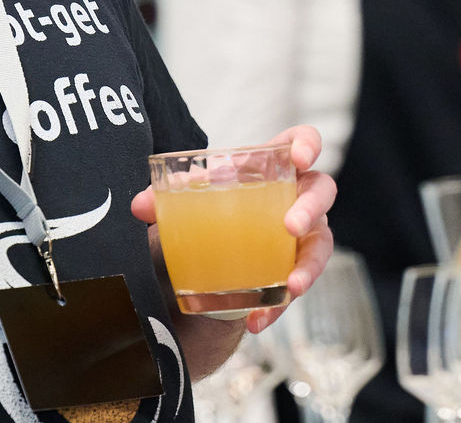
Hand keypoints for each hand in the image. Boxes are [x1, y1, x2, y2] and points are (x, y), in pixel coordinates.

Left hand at [131, 125, 336, 334]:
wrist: (205, 257)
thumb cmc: (208, 212)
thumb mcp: (187, 203)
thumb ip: (164, 200)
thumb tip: (140, 205)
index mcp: (269, 168)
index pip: (300, 141)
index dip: (307, 143)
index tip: (301, 156)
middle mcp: (293, 197)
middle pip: (321, 191)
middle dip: (311, 207)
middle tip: (291, 225)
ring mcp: (299, 236)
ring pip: (320, 244)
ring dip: (309, 265)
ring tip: (292, 285)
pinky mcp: (291, 271)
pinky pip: (295, 286)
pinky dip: (277, 306)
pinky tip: (258, 319)